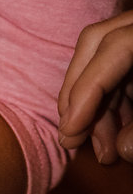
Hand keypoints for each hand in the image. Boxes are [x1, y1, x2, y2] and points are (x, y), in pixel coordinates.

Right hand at [58, 10, 132, 163]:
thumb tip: (121, 150)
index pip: (113, 46)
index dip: (86, 90)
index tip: (71, 131)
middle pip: (97, 43)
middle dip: (78, 92)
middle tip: (70, 135)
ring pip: (107, 57)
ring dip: (96, 103)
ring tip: (98, 148)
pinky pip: (123, 64)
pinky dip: (114, 97)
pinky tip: (111, 130)